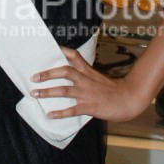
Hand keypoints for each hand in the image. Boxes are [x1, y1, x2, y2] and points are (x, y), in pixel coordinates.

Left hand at [29, 46, 147, 122]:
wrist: (129, 99)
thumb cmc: (112, 89)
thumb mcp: (97, 77)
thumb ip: (84, 74)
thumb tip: (68, 73)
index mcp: (88, 71)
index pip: (74, 56)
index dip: (62, 50)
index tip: (49, 48)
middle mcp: (85, 80)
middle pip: (64, 71)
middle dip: (48, 74)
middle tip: (34, 77)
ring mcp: (87, 93)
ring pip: (64, 90)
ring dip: (48, 92)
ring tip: (35, 94)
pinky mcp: (90, 107)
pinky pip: (72, 110)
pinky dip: (60, 113)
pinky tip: (49, 115)